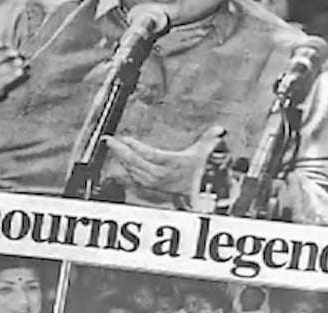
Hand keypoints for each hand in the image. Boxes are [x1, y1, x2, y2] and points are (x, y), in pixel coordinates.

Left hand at [104, 126, 226, 194]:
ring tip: (113, 148)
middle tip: (109, 141)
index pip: (151, 155)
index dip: (137, 147)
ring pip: (134, 170)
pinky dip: (127, 168)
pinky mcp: (151, 186)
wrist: (200, 196)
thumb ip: (209, 139)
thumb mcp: (204, 154)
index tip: (125, 139)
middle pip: (136, 163)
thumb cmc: (200, 176)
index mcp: (172, 165)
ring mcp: (154, 182)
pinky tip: (122, 162)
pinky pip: (135, 177)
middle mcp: (160, 175)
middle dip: (121, 151)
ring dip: (122, 159)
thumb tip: (218, 129)